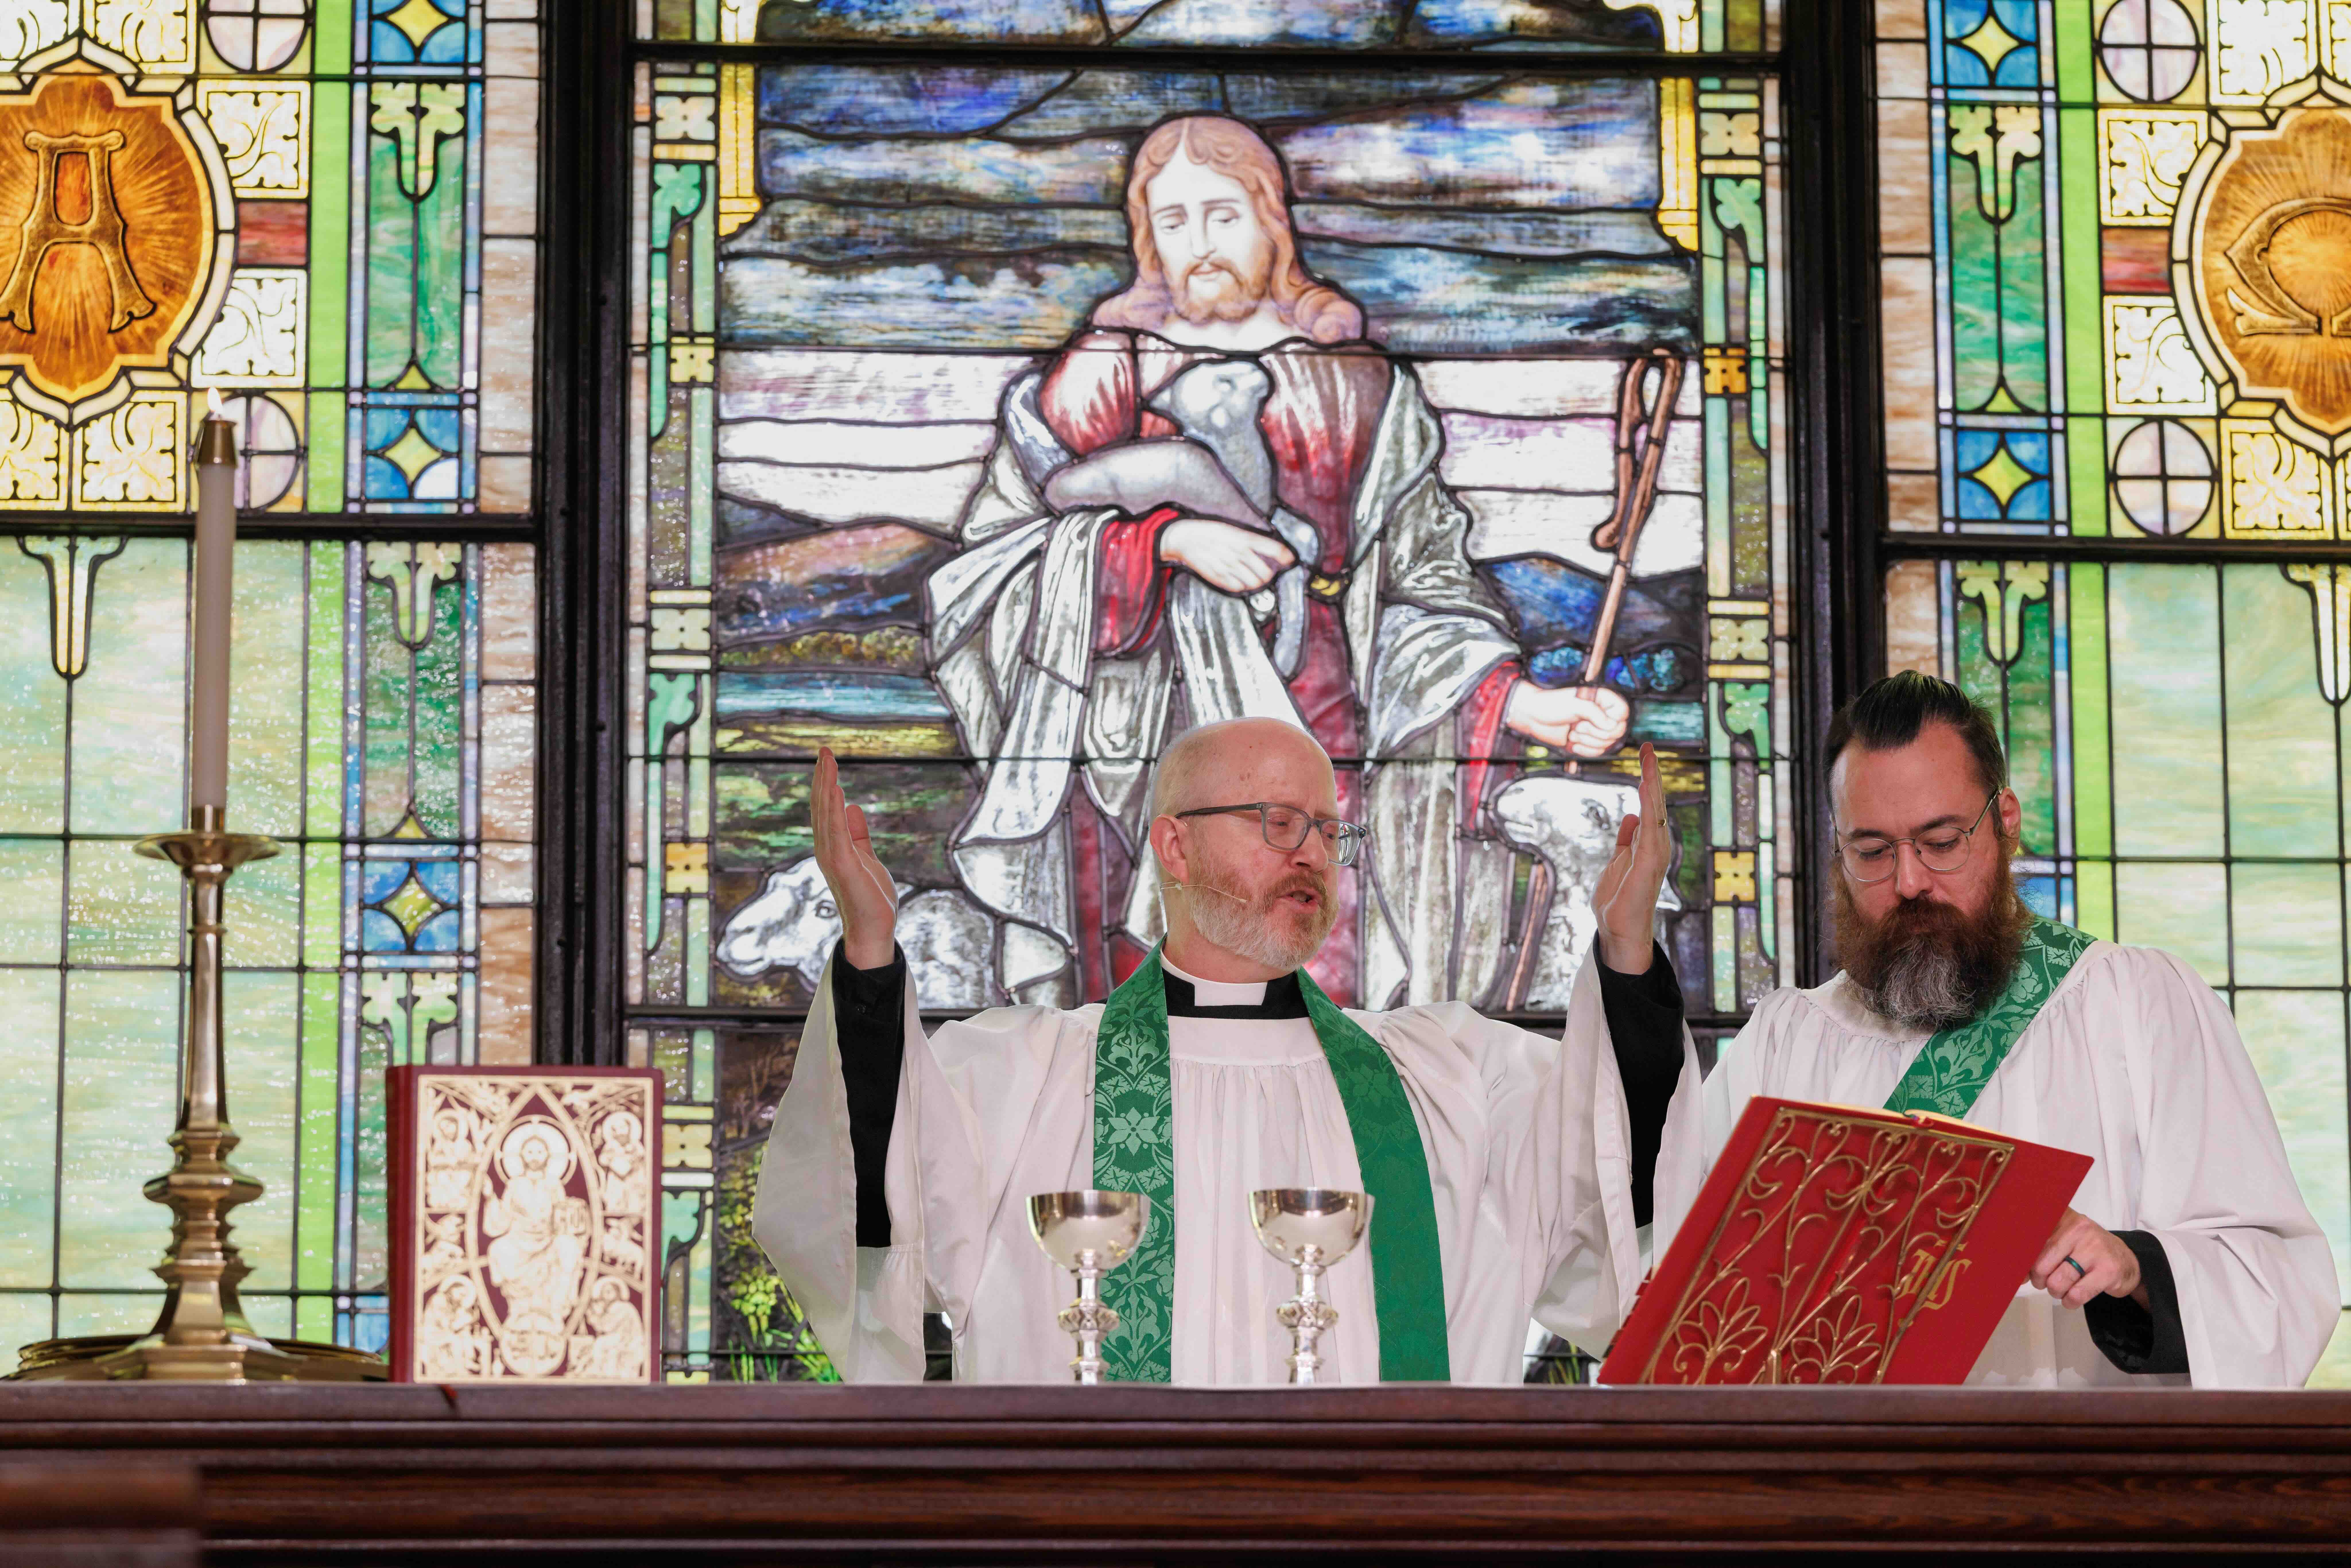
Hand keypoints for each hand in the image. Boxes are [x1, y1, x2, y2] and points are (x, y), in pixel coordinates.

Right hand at [810, 746, 897, 970]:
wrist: (874, 929)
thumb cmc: (870, 897)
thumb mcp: (867, 857)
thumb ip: (858, 834)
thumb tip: (853, 807)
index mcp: (833, 847)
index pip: (827, 810)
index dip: (826, 784)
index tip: (827, 759)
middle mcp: (827, 849)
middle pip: (823, 807)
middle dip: (823, 778)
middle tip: (824, 750)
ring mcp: (832, 857)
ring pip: (826, 815)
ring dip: (826, 787)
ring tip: (827, 761)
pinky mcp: (842, 865)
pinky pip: (836, 832)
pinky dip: (835, 811)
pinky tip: (836, 790)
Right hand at [1159, 518, 1294, 594]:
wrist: (1184, 538)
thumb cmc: (1208, 531)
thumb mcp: (1232, 529)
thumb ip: (1249, 540)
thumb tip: (1267, 549)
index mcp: (1243, 539)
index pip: (1272, 549)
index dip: (1285, 556)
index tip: (1290, 559)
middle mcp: (1239, 554)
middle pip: (1266, 573)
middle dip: (1269, 574)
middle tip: (1266, 572)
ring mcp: (1229, 567)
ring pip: (1254, 583)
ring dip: (1257, 582)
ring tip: (1253, 577)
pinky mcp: (1219, 578)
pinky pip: (1238, 588)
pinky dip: (1241, 586)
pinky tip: (1238, 579)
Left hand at [1504, 680, 1630, 757]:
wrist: (1534, 718)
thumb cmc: (1550, 705)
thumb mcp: (1573, 705)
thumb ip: (1594, 712)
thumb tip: (1611, 725)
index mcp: (1601, 699)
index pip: (1622, 712)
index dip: (1613, 720)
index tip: (1596, 720)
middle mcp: (1601, 714)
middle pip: (1617, 731)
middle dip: (1595, 733)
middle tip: (1578, 726)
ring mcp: (1595, 729)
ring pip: (1607, 743)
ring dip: (1587, 741)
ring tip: (1572, 732)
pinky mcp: (1588, 741)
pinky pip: (1597, 752)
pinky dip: (1585, 750)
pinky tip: (1573, 742)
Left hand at [1591, 742, 1671, 974]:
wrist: (1617, 930)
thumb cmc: (1617, 901)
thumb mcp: (1616, 862)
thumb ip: (1625, 841)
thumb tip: (1630, 817)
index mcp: (1647, 844)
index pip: (1649, 806)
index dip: (1647, 781)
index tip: (1644, 756)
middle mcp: (1655, 846)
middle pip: (1656, 804)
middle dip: (1652, 775)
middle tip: (1648, 746)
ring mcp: (1655, 855)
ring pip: (1656, 813)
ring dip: (1652, 785)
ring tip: (1648, 759)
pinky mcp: (1649, 865)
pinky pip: (1651, 830)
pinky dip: (1649, 809)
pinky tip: (1645, 789)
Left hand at [2031, 1207, 2146, 1309]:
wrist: (2126, 1261)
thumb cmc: (2087, 1252)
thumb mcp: (2062, 1242)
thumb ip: (2038, 1252)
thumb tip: (2016, 1275)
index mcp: (2062, 1217)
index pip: (2030, 1240)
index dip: (2021, 1262)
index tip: (2020, 1273)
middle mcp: (2078, 1228)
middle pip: (2041, 1265)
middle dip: (2040, 1280)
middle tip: (2047, 1282)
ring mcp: (2095, 1249)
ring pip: (2057, 1281)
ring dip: (2056, 1291)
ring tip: (2063, 1287)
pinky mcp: (2108, 1270)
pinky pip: (2076, 1294)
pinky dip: (2070, 1301)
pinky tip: (2072, 1297)